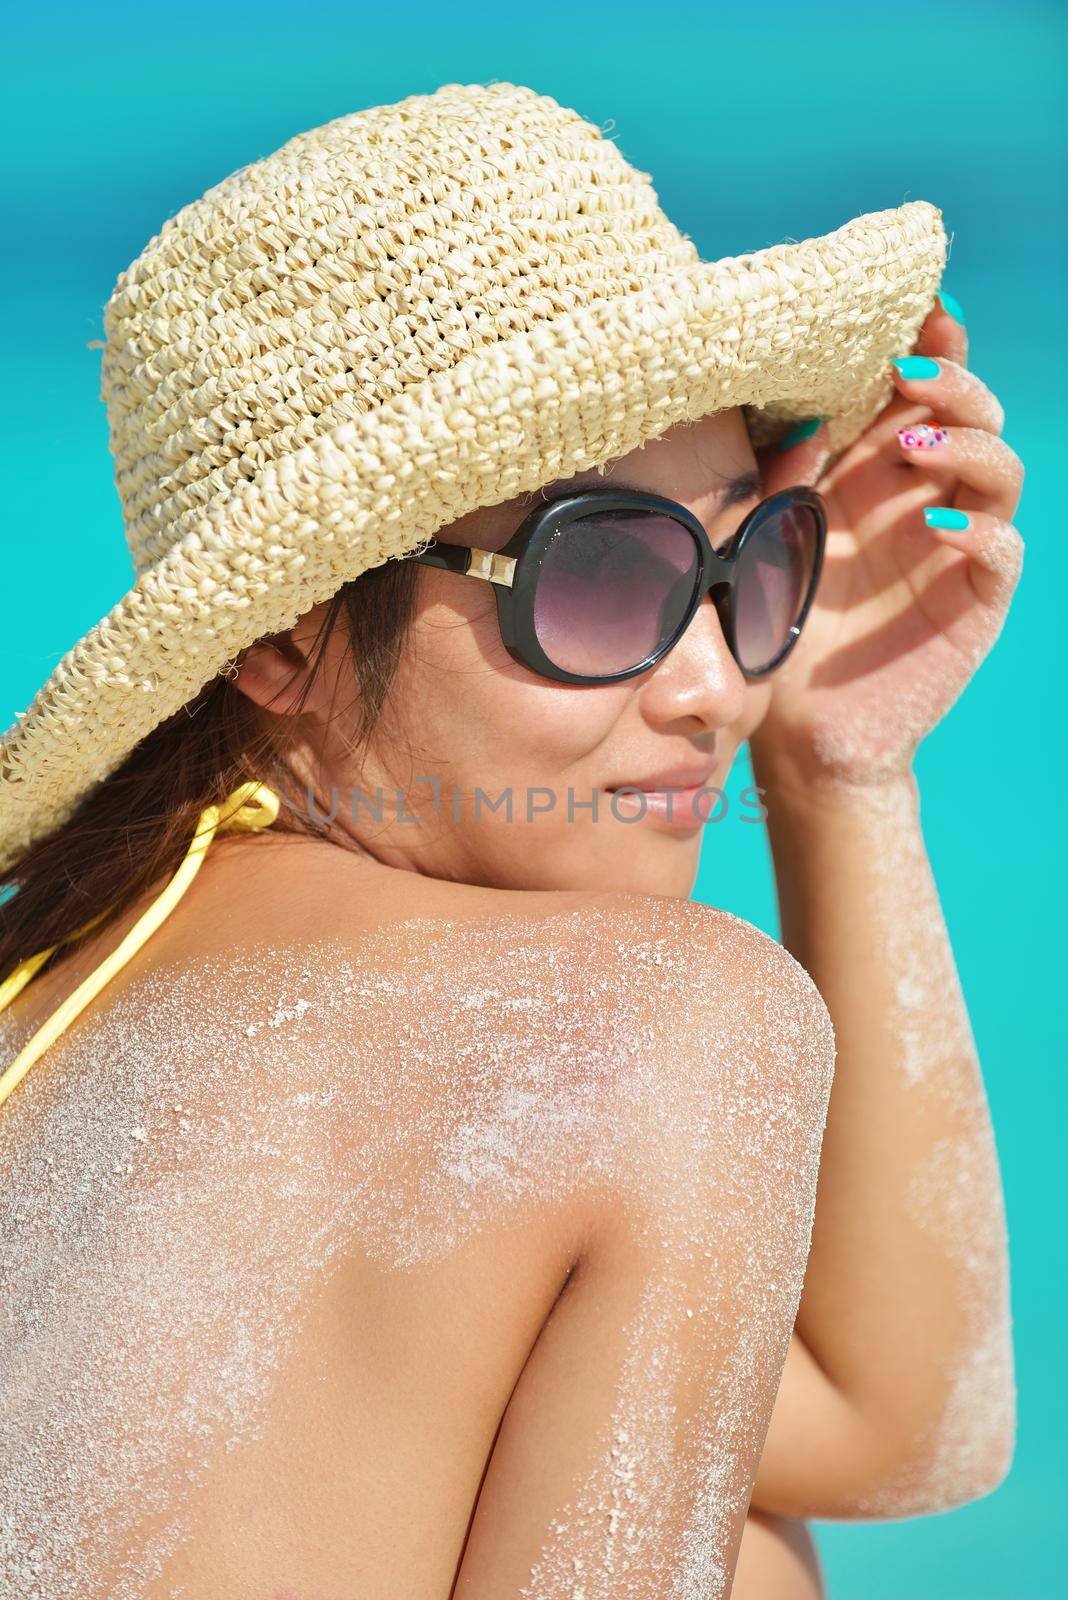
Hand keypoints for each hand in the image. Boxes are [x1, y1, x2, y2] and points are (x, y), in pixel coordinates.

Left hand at [748, 298, 1023, 794]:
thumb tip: (802, 414)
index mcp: (872, 468)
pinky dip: (978, 530)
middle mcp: (923, 495)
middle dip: (950, 381)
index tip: (912, 305)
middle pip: (971, 412)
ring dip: (966, 443)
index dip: (926, 343)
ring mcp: (956, 544)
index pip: (915, 389)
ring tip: (913, 445)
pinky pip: (1001, 550)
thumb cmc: (777, 627)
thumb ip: (783, 478)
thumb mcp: (767, 542)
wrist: (801, 727)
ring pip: (999, 468)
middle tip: (908, 372)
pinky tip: (935, 526)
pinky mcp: (976, 599)